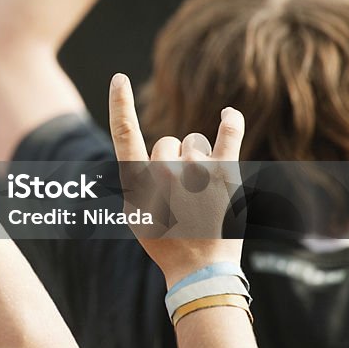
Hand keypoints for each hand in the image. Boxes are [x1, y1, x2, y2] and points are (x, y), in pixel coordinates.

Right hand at [108, 73, 244, 286]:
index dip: (119, 103)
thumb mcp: (135, 212)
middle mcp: (164, 171)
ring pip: (194, 145)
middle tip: (180, 193)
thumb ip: (134, 179)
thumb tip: (140, 154)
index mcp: (138, 181)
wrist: (199, 268)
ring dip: (197, 161)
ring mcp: (196, 170)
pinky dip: (230, 122)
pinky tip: (229, 113)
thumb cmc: (163, 240)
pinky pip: (228, 136)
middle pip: (166, 143)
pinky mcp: (226, 174)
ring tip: (202, 194)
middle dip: (171, 160)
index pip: (124, 133)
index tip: (118, 79)